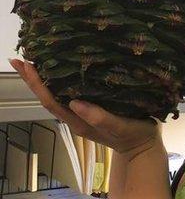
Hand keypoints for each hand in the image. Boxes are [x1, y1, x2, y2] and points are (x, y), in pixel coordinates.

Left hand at [8, 58, 163, 161]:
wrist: (142, 146)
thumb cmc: (133, 135)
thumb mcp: (119, 127)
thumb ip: (99, 117)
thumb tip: (73, 102)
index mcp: (79, 121)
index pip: (50, 101)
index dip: (37, 83)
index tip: (26, 64)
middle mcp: (75, 116)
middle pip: (48, 96)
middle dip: (33, 78)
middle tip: (22, 57)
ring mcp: (82, 112)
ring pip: (56, 94)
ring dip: (43, 78)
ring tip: (35, 60)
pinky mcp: (91, 107)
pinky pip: (69, 92)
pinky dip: (60, 80)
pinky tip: (62, 68)